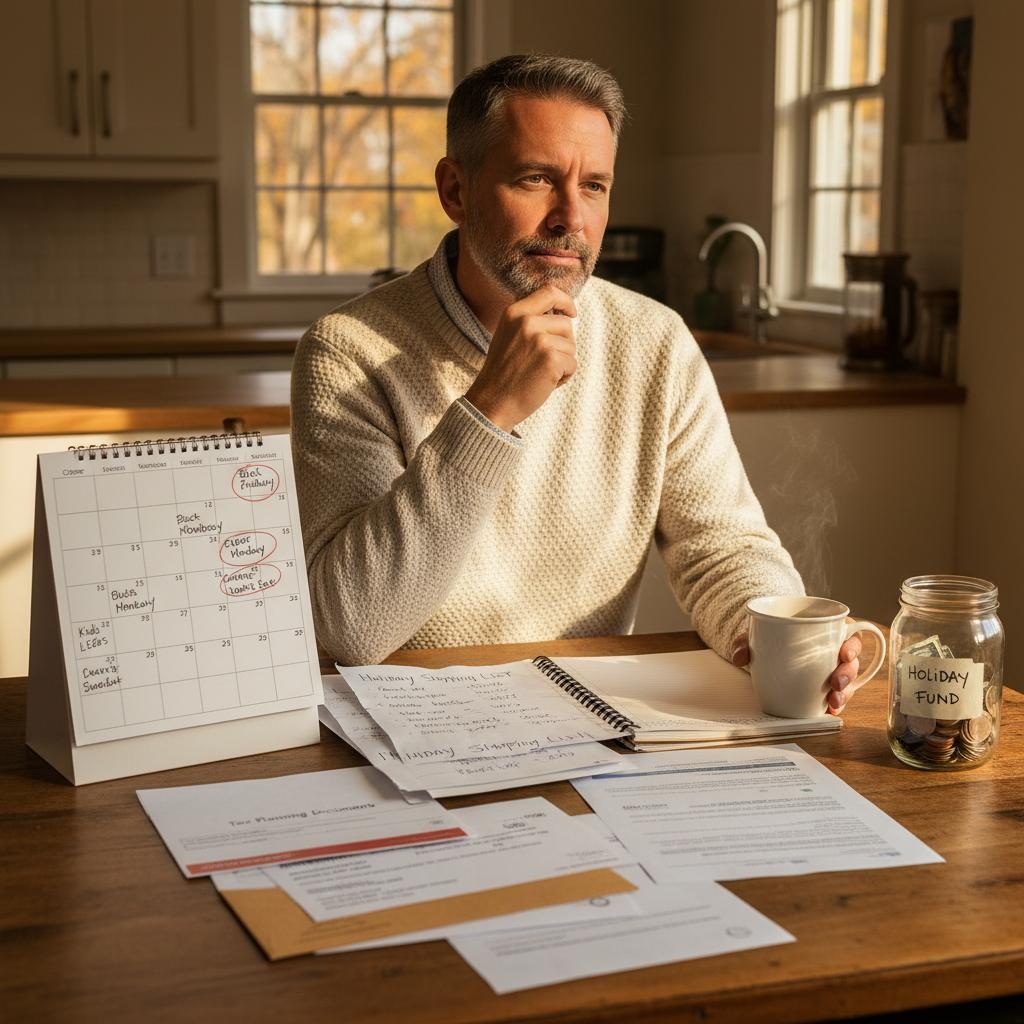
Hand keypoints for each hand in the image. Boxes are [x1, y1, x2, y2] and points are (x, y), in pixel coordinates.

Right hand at [464, 284, 576, 431]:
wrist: (492, 402)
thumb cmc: (503, 373)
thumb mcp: (508, 335)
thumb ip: (529, 321)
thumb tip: (562, 314)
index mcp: (514, 312)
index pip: (550, 292)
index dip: (566, 301)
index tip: (572, 314)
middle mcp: (527, 322)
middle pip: (566, 324)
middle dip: (563, 343)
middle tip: (543, 362)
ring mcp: (540, 340)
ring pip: (571, 346)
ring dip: (563, 362)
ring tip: (541, 373)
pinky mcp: (551, 360)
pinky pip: (573, 364)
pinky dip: (564, 377)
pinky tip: (545, 383)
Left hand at [732, 630, 863, 715]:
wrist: (764, 650)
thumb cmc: (769, 637)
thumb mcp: (757, 635)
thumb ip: (745, 642)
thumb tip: (739, 657)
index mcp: (827, 631)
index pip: (850, 634)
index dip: (852, 645)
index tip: (844, 654)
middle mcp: (834, 651)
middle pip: (851, 662)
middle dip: (848, 674)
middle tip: (836, 683)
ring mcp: (831, 671)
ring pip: (847, 683)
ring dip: (844, 694)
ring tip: (833, 702)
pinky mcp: (825, 689)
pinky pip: (835, 697)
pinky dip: (833, 705)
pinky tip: (828, 712)